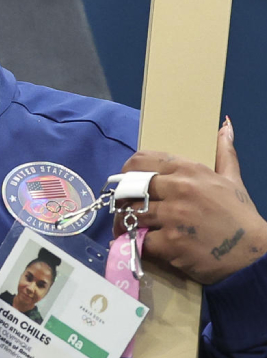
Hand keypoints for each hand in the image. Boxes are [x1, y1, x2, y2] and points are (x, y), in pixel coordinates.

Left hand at [114, 118, 266, 283]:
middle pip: (130, 188)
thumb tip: (225, 125)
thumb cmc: (240, 215)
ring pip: (130, 214)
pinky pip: (139, 240)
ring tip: (127, 227)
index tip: (127, 184)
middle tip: (124, 209)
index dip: (127, 173)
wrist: (255, 253)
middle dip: (123, 200)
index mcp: (189, 170)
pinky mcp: (171, 243)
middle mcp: (179, 189)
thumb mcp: (232, 179)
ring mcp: (174, 216)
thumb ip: (224, 152)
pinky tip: (138, 244)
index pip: (140, 161)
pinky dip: (136, 243)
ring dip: (125, 222)